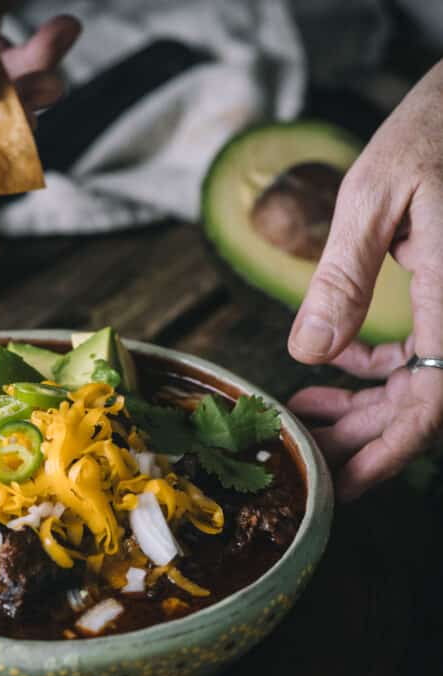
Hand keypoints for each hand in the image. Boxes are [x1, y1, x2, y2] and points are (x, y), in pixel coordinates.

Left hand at [287, 60, 442, 500]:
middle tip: (306, 450)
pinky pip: (426, 351)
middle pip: (426, 402)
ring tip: (306, 411)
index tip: (345, 486)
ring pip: (424, 382)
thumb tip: (308, 352)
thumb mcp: (375, 194)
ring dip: (366, 404)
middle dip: (364, 436)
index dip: (390, 452)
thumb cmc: (436, 128)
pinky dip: (380, 367)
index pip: (433, 399)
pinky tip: (334, 363)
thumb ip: (343, 276)